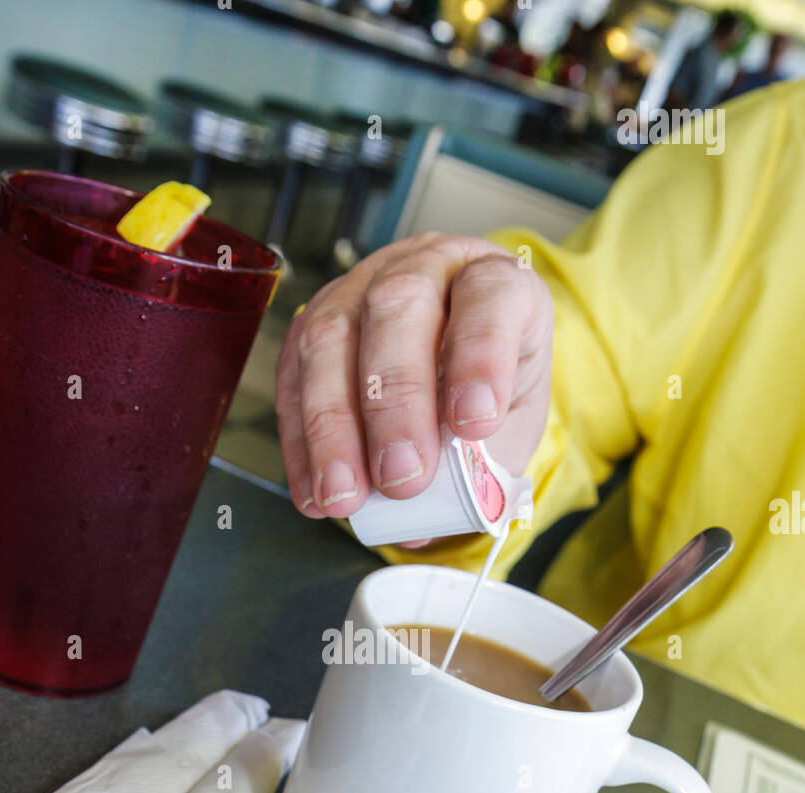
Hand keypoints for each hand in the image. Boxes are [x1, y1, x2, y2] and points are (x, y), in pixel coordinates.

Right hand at [276, 233, 552, 523]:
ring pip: (331, 337)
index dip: (480, 357)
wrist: (460, 365)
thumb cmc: (490, 390)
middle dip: (395, 403)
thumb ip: (482, 458)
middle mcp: (425, 269)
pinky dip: (301, 441)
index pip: (489, 296)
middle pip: (398, 309)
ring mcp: (360, 288)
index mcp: (493, 279)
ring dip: (332, 427)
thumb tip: (429, 511)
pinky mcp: (312, 323)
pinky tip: (313, 488)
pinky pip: (293, 375)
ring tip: (344, 494)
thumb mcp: (511, 424)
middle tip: (400, 477)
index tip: (474, 424)